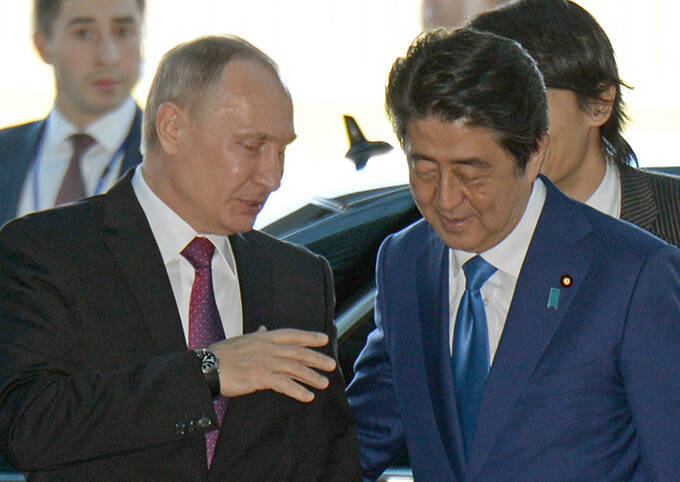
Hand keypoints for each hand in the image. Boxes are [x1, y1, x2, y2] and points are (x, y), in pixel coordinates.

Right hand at [209, 326, 335, 402]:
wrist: (207, 366)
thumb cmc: (222, 354)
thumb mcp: (242, 340)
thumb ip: (257, 335)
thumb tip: (264, 328)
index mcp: (264, 337)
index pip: (292, 334)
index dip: (309, 336)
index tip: (324, 339)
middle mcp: (268, 347)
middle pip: (298, 352)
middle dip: (317, 358)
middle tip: (331, 365)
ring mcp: (265, 361)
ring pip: (294, 368)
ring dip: (311, 376)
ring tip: (324, 383)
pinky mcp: (260, 377)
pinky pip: (284, 384)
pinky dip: (298, 390)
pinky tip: (307, 396)